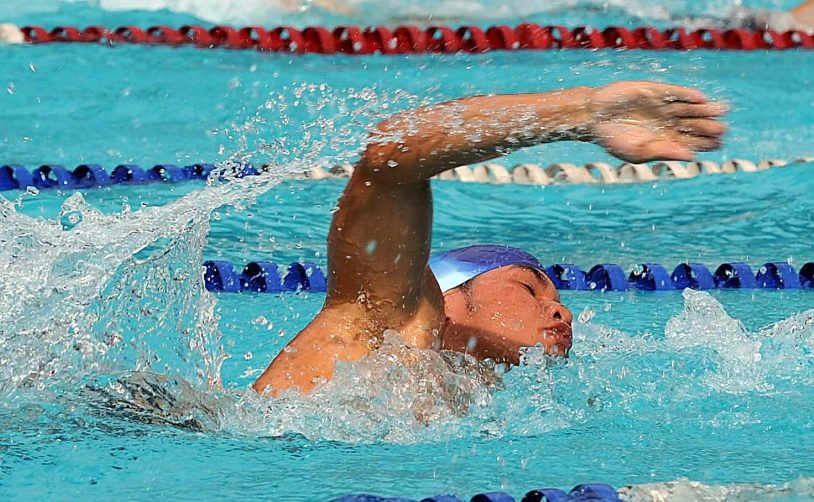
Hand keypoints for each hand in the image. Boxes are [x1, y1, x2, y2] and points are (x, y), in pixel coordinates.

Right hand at [587, 81, 727, 162]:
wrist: (593, 119)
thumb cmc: (613, 139)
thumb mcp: (638, 152)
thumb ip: (664, 152)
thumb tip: (691, 157)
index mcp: (665, 139)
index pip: (691, 141)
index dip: (706, 143)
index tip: (719, 144)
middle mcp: (667, 121)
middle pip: (694, 124)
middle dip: (709, 126)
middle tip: (723, 129)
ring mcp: (662, 106)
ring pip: (689, 108)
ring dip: (705, 109)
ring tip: (722, 110)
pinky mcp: (654, 92)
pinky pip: (674, 93)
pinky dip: (687, 95)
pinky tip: (701, 98)